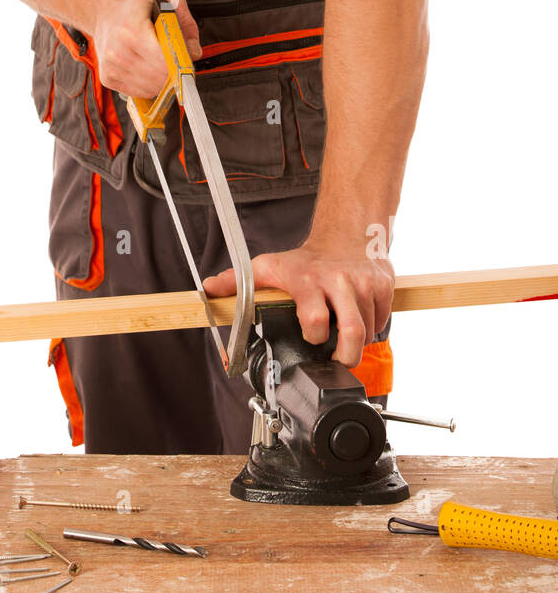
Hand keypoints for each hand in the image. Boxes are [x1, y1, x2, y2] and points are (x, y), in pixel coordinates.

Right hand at [85, 0, 201, 99]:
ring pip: (150, 89)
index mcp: (131, 31)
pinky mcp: (108, 77)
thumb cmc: (131, 2)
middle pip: (159, 79)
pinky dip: (148, 84)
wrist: (100, 6)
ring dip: (161, 79)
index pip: (164, 63)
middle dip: (173, 72)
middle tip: (174, 58)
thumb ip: (185, 22)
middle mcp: (117, 52)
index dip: (181, 64)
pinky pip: (138, 92)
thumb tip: (194, 51)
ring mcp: (110, 67)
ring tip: (158, 60)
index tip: (186, 59)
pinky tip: (146, 67)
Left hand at [202, 241, 394, 368]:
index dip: (313, 336)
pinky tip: (359, 319)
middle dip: (348, 356)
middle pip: (352, 332)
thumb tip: (208, 291)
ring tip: (345, 336)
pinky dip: (374, 327)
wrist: (346, 233)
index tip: (310, 338)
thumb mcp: (267, 267)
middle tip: (340, 359)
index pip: (315, 319)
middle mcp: (338, 281)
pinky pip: (383, 320)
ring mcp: (364, 283)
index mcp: (308, 281)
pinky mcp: (384, 285)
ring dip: (358, 341)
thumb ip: (237, 282)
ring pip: (369, 330)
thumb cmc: (304, 259)